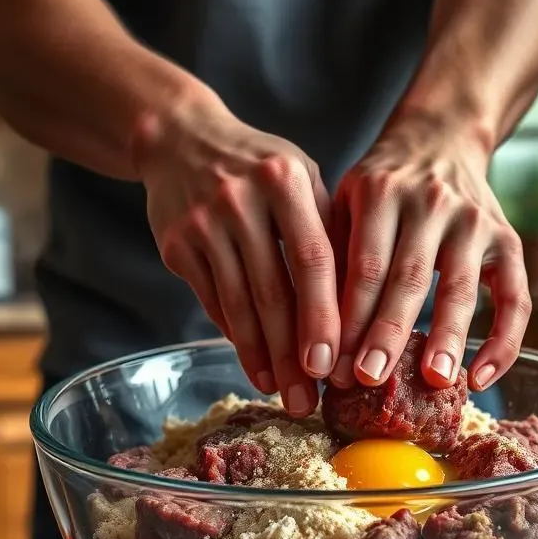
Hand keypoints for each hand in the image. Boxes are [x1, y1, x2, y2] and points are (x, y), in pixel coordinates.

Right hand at [133, 88, 338, 415]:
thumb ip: (330, 230)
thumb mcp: (302, 178)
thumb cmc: (261, 168)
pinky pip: (213, 302)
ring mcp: (203, 224)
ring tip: (284, 394)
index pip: (313, 259)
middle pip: (273, 292)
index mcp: (285, 180)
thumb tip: (361, 309)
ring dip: (262, 357)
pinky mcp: (176, 245)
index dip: (324, 317)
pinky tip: (255, 367)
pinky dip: (236, 339)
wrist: (180, 138)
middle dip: (293, 354)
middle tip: (310, 400)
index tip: (333, 364)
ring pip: (239, 305)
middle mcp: (241, 200)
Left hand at [330, 112, 531, 391]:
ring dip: (448, 338)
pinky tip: (482, 378)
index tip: (331, 366)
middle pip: (409, 278)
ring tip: (434, 381)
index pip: (364, 265)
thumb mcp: (347, 204)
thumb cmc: (381, 189)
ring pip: (461, 288)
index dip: (348, 319)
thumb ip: (335, 259)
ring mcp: (474, 221)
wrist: (440, 138)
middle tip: (370, 379)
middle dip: (388, 333)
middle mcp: (431, 202)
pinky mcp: (507, 240)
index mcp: (381, 191)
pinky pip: (515, 297)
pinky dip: (504, 341)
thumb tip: (313, 339)